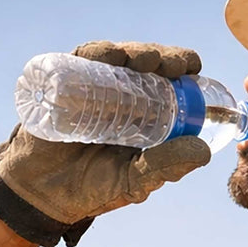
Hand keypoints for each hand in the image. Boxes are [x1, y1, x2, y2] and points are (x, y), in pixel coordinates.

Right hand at [0, 41, 211, 246]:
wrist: (44, 194)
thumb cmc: (92, 187)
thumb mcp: (135, 180)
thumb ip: (166, 167)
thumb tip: (204, 151)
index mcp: (142, 112)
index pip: (167, 81)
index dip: (182, 68)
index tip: (195, 68)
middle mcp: (119, 93)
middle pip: (147, 64)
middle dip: (165, 57)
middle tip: (175, 65)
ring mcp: (91, 86)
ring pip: (119, 57)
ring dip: (137, 52)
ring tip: (148, 61)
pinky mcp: (63, 83)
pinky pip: (82, 60)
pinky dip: (99, 53)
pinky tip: (111, 56)